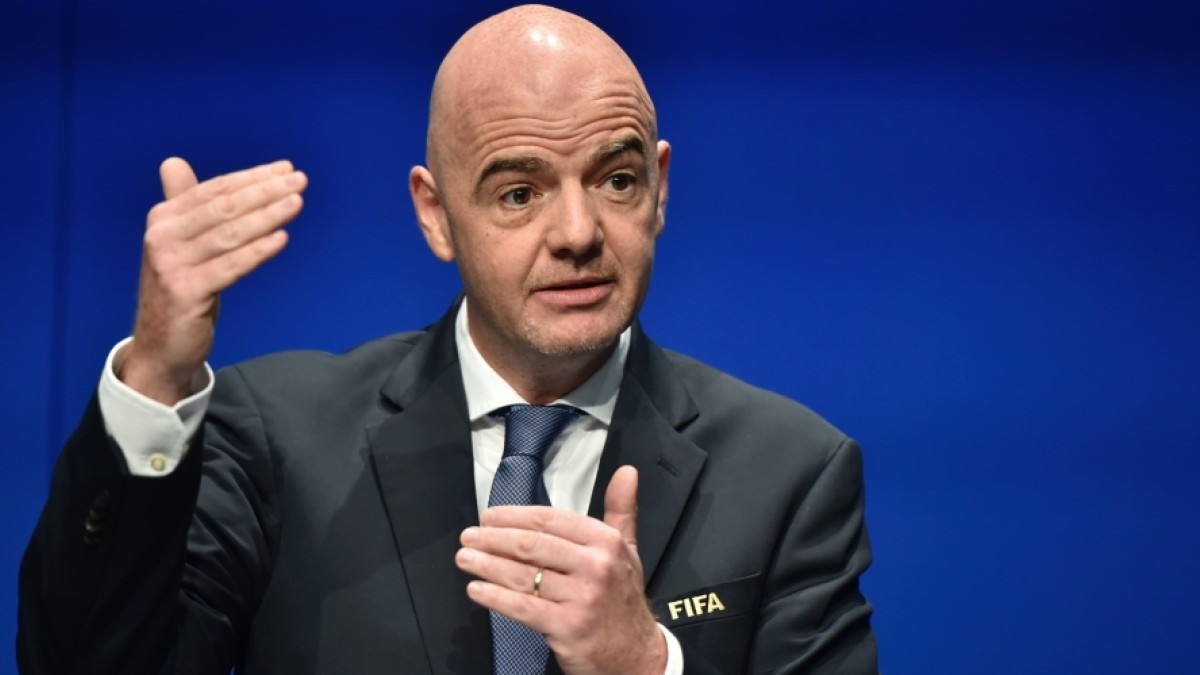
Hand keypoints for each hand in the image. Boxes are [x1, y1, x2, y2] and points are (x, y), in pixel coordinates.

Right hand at [120, 158, 306, 403]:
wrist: (161, 346)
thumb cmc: (181, 289)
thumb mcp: (180, 243)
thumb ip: (183, 206)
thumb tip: (174, 163)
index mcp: (163, 219)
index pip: (214, 191)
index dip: (251, 178)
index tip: (285, 169)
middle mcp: (162, 237)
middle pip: (223, 208)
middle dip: (265, 191)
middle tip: (299, 180)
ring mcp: (172, 265)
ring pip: (229, 234)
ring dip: (267, 215)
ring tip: (297, 203)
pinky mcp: (186, 292)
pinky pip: (230, 266)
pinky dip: (258, 251)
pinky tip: (282, 238)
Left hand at [456, 466, 666, 674]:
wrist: (637, 654)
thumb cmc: (623, 598)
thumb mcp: (628, 549)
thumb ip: (621, 509)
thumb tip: (627, 471)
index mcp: (605, 542)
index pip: (550, 520)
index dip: (513, 516)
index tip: (489, 517)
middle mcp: (595, 567)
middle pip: (531, 544)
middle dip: (493, 538)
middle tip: (469, 536)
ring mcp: (582, 598)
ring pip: (523, 575)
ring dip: (486, 564)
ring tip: (465, 557)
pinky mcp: (567, 627)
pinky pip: (523, 607)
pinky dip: (495, 597)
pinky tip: (477, 589)